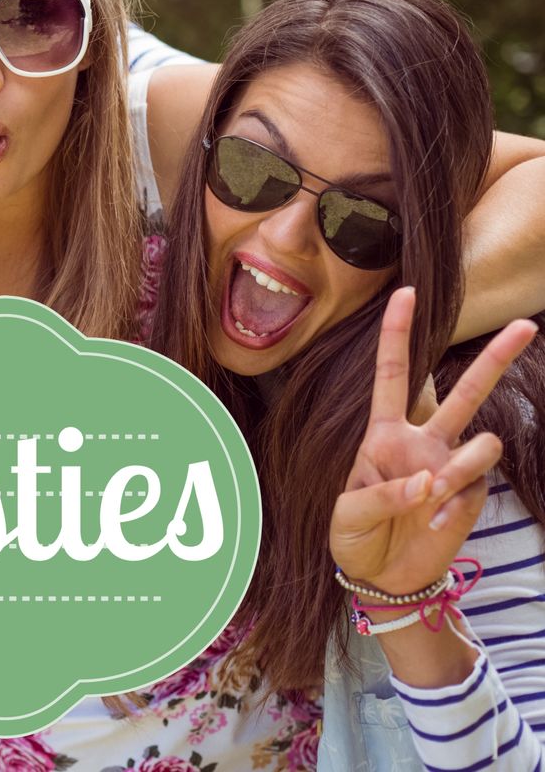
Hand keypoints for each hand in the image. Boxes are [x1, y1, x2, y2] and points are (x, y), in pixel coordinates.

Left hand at [330, 286, 536, 595]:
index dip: (398, 333)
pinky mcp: (470, 498)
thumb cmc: (353, 535)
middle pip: (463, 391)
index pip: (392, 373)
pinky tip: (435, 527)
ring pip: (482, 442)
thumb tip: (427, 481)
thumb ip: (381, 494)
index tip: (406, 292)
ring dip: (461, 466)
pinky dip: (455, 509)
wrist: (381, 579)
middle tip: (525, 326)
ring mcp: (450, 468)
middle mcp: (422, 441)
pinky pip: (476, 490)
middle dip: (495, 359)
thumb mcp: (345, 513)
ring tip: (434, 495)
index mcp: (383, 432)